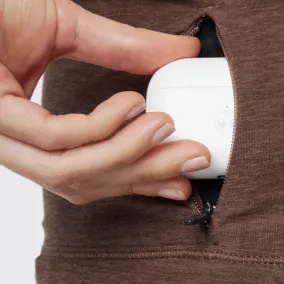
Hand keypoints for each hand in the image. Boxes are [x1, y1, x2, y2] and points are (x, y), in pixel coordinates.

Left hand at [0, 0, 209, 203]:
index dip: (139, 182)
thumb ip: (123, 47)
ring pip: (72, 173)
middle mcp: (12, 143)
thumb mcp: (68, 25)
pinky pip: (56, 140)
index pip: (91, 173)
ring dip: (128, 155)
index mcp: (29, 132)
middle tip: (192, 158)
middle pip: (87, 183)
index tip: (181, 183)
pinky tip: (130, 105)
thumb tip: (179, 52)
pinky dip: (100, 128)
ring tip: (164, 126)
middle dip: (147, 174)